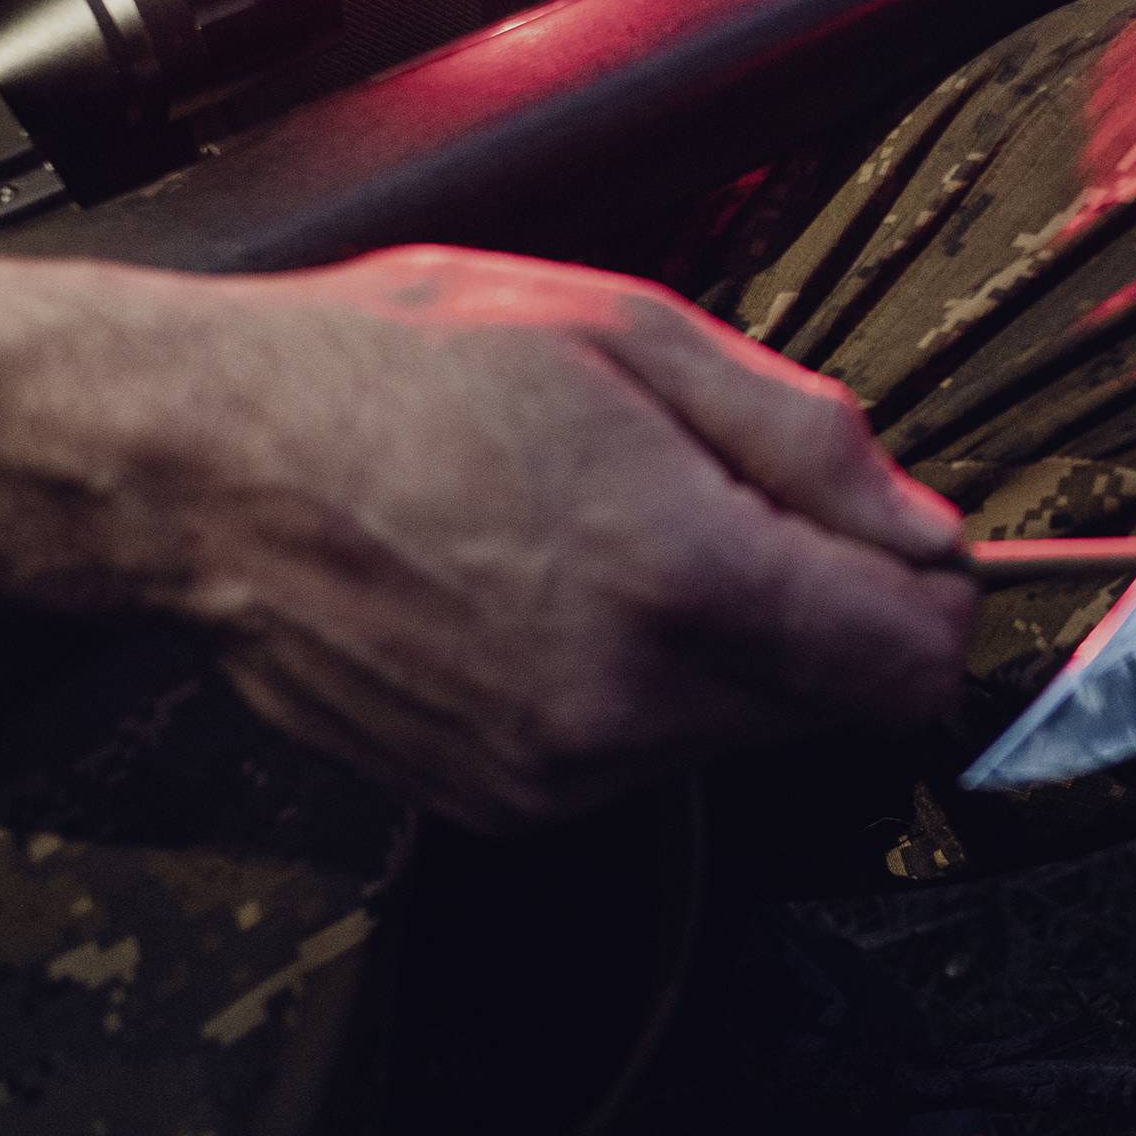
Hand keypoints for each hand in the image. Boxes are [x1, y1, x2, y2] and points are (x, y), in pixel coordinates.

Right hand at [0, 245, 974, 830]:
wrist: (204, 465)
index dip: (931, 595)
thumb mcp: (630, 331)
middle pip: (837, 704)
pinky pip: (646, 757)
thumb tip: (926, 526)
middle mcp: (626, 700)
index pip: (908, 661)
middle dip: (825, 610)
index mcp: (677, 571)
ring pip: (745, 732)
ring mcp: (559, 770)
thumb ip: (807, 438)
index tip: (897, 541)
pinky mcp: (505, 804)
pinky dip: (642, 685)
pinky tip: (554, 591)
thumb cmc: (398, 368)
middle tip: (729, 500)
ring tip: (613, 530)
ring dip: (730, 646)